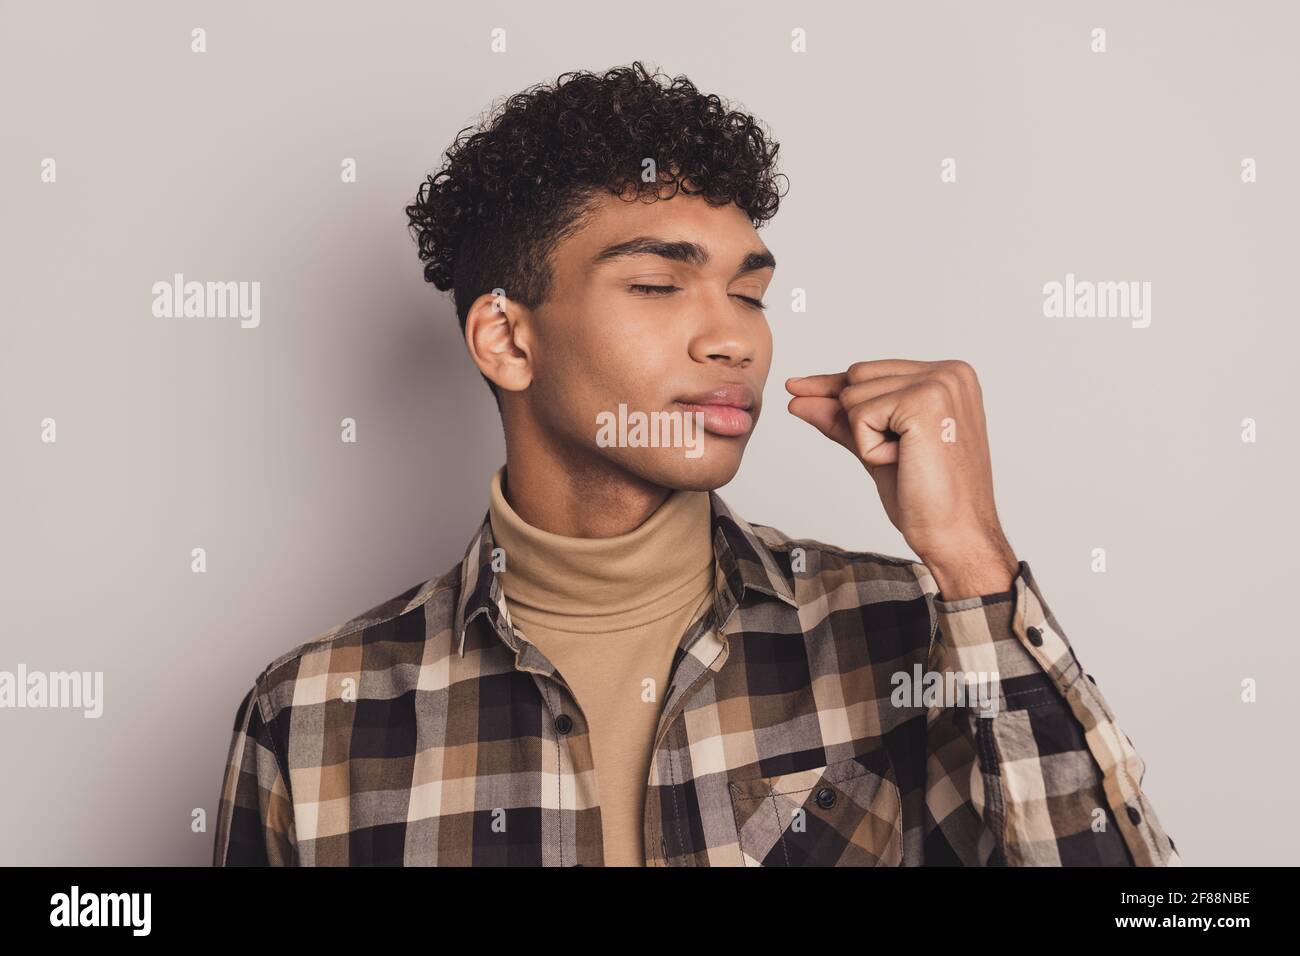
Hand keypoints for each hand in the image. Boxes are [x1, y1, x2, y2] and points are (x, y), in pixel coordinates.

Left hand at [785, 359, 1018, 599]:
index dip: (833, 388)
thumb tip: (798, 398)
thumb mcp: (876, 447)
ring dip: (867, 438)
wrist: (956, 533)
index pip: (870, 370)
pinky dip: (870, 448)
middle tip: (904, 455)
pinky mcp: (924, 402)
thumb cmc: (926, 497)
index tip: (796, 388)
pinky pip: (859, 416)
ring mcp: (939, 383)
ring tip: (909, 460)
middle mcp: (948, 372)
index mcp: (947, 376)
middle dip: (859, 421)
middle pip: (856, 376)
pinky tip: (905, 461)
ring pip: (853, 396)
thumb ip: (842, 419)